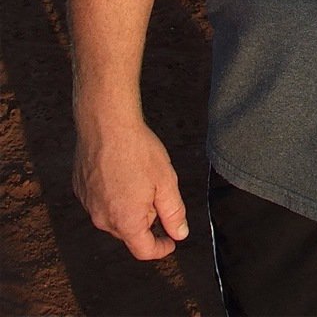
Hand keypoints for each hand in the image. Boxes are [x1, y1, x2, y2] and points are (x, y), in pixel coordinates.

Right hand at [73, 119, 187, 259]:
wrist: (106, 123)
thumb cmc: (137, 151)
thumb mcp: (166, 182)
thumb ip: (173, 212)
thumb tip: (179, 234)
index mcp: (125, 221)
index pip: (143, 249)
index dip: (160, 248)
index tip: (171, 241)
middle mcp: (102, 219)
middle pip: (129, 230)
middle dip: (146, 217)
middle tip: (156, 187)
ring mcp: (88, 204)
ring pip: (114, 214)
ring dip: (128, 204)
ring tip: (137, 174)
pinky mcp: (80, 189)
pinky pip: (100, 200)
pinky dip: (112, 192)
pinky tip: (120, 169)